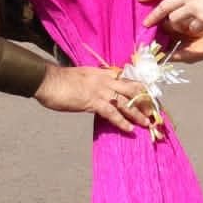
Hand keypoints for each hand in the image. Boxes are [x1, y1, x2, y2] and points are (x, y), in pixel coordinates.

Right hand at [33, 65, 150, 132]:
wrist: (49, 81)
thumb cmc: (62, 80)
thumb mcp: (84, 76)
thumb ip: (96, 81)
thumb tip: (103, 90)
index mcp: (104, 73)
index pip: (127, 79)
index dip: (140, 88)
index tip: (149, 96)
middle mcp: (106, 80)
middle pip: (132, 89)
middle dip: (144, 100)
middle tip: (153, 112)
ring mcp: (101, 90)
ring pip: (125, 102)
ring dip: (138, 113)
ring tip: (147, 123)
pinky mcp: (93, 101)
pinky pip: (112, 113)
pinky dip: (122, 122)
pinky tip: (129, 129)